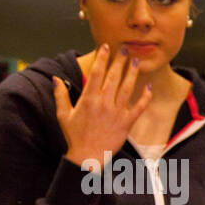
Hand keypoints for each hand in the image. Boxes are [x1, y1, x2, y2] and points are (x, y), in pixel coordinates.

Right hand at [54, 44, 150, 168]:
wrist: (88, 156)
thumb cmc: (74, 136)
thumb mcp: (63, 114)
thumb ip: (60, 95)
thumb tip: (55, 78)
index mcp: (88, 99)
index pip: (97, 73)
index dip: (102, 58)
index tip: (106, 47)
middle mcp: (104, 103)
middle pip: (114, 77)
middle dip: (120, 61)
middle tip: (126, 49)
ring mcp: (117, 113)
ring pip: (127, 88)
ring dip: (132, 73)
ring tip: (137, 61)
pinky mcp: (127, 123)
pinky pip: (138, 107)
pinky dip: (145, 97)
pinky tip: (149, 87)